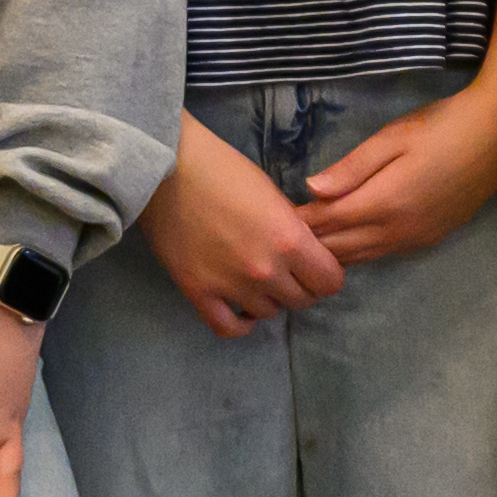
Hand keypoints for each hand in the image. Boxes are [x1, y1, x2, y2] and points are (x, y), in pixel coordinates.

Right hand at [147, 119, 348, 336]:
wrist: (166, 168)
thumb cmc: (223, 169)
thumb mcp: (273, 194)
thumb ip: (292, 229)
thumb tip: (304, 253)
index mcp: (289, 240)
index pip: (329, 281)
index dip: (326, 273)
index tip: (316, 266)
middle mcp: (265, 270)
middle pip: (302, 300)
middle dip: (301, 286)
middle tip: (288, 272)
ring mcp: (231, 285)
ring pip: (269, 313)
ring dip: (269, 299)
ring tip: (260, 282)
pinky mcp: (198, 292)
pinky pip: (229, 327)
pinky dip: (241, 324)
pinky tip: (243, 312)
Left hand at [294, 51, 496, 269]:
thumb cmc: (443, 126)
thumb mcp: (393, 137)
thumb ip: (352, 167)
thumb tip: (311, 189)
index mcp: (384, 203)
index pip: (327, 223)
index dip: (298, 223)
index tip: (272, 219)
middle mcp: (397, 231)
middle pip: (340, 248)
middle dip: (309, 244)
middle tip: (280, 236)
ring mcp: (415, 239)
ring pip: (361, 257)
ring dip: (332, 252)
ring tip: (305, 245)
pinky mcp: (429, 238)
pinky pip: (382, 254)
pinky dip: (358, 252)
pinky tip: (346, 243)